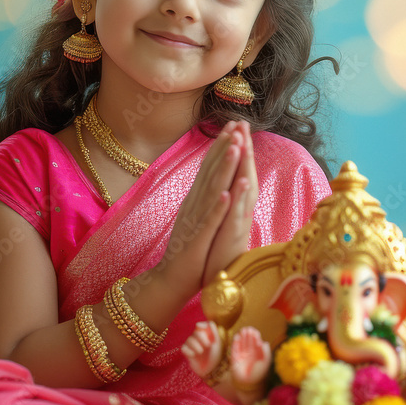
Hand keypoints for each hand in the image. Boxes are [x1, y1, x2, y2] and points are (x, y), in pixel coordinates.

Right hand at [154, 121, 254, 297]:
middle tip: (235, 124)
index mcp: (196, 200)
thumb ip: (204, 198)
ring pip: (212, 191)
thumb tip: (214, 180)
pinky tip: (227, 193)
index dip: (219, 146)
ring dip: (223, 169)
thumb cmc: (189, 250)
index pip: (209, 167)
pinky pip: (210, 222)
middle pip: (210, 172)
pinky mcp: (198, 240)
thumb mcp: (197, 217)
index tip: (231, 125)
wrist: (170, 280)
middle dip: (224, 147)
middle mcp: (194, 205)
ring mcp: (195, 221)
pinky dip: (218, 207)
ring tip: (235, 147)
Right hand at [181, 321, 222, 378]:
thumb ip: (213, 331)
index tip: (200, 327)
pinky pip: (183, 348)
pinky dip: (188, 350)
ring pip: (189, 340)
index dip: (201, 325)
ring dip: (195, 345)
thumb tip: (205, 323)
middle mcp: (198, 340)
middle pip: (195, 332)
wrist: (212, 370)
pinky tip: (193, 355)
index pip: (201, 326)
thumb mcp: (217, 342)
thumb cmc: (216, 356)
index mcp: (206, 335)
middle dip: (201, 337)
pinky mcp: (188, 354)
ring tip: (201, 352)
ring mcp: (192, 347)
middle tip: (208, 345)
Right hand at [229, 327, 270, 389]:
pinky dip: (235, 343)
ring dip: (242, 337)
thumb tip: (265, 342)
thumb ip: (266, 352)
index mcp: (257, 352)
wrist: (249, 384)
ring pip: (241, 343)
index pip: (255, 341)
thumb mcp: (266, 362)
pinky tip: (237, 337)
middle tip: (248, 329)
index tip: (254, 332)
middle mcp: (249, 352)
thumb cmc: (259, 373)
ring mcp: (241, 355)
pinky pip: (234, 349)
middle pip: (248, 341)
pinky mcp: (234, 358)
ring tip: (243, 331)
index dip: (255, 336)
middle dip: (248, 334)